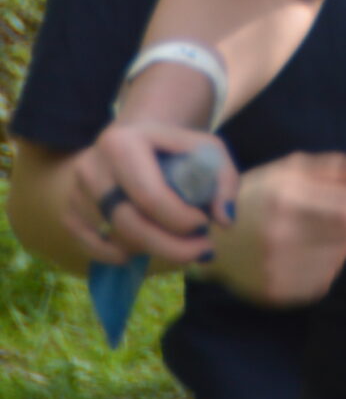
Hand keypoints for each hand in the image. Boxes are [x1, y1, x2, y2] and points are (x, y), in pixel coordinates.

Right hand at [66, 122, 239, 268]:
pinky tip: (142, 249)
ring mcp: (76, 192)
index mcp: (124, 142)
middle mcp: (92, 166)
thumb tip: (224, 219)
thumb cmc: (174, 149)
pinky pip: (93, 249)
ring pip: (114, 239)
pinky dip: (120, 256)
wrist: (136, 142)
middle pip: (129, 224)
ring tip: (177, 242)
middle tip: (202, 251)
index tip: (205, 225)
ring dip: (151, 249)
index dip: (180, 219)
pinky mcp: (69, 213)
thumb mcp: (206, 150)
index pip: (150, 195)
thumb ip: (223, 180)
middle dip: (170, 246)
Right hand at [210, 150, 345, 305]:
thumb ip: (329, 166)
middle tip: (330, 216)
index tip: (343, 196)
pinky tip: (306, 256)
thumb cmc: (254, 198)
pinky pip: (323, 281)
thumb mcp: (286, 170)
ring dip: (338, 245)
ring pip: (338, 258)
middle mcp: (281, 235)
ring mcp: (277, 268)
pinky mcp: (276, 294)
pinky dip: (323, 267)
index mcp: (284, 197)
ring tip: (316, 235)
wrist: (211, 242)